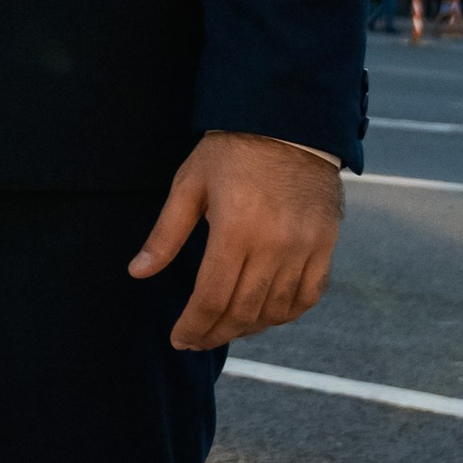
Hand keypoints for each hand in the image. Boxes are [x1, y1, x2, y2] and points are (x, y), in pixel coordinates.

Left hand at [129, 132, 340, 350]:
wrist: (288, 121)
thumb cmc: (232, 151)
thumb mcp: (189, 184)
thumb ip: (166, 234)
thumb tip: (138, 272)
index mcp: (235, 230)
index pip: (212, 298)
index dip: (194, 326)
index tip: (179, 339)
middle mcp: (274, 244)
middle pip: (243, 311)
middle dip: (216, 333)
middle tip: (197, 340)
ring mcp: (304, 247)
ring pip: (276, 309)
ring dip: (248, 327)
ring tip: (225, 328)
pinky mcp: (325, 244)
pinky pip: (308, 296)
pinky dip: (286, 313)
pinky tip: (265, 315)